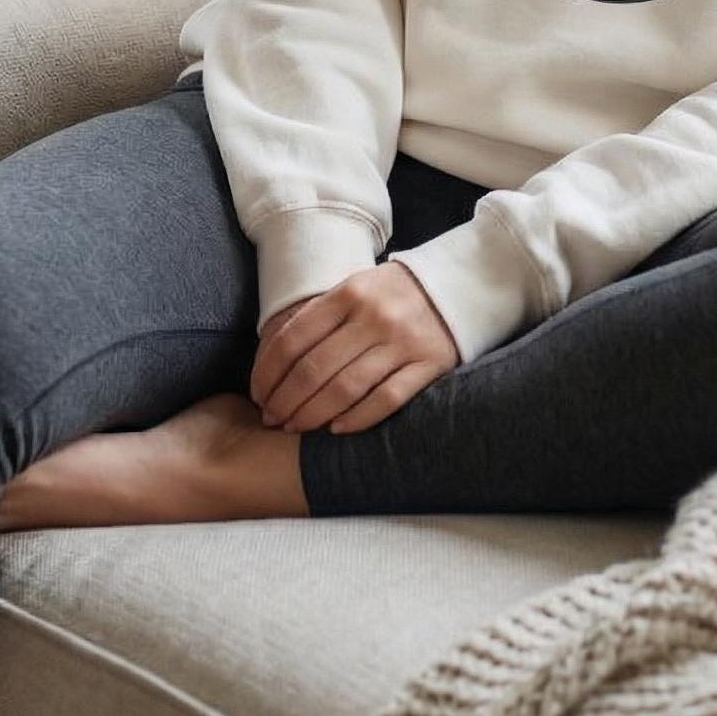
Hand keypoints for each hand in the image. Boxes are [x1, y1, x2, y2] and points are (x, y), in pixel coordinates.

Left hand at [249, 264, 460, 434]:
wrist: (458, 285)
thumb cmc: (393, 293)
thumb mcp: (355, 287)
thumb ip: (321, 315)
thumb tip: (274, 357)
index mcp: (350, 292)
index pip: (294, 338)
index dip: (269, 372)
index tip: (258, 393)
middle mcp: (374, 316)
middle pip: (315, 369)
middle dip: (285, 399)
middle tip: (270, 418)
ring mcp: (403, 342)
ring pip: (346, 388)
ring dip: (312, 414)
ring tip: (294, 427)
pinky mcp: (429, 365)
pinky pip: (386, 399)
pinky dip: (357, 418)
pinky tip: (336, 430)